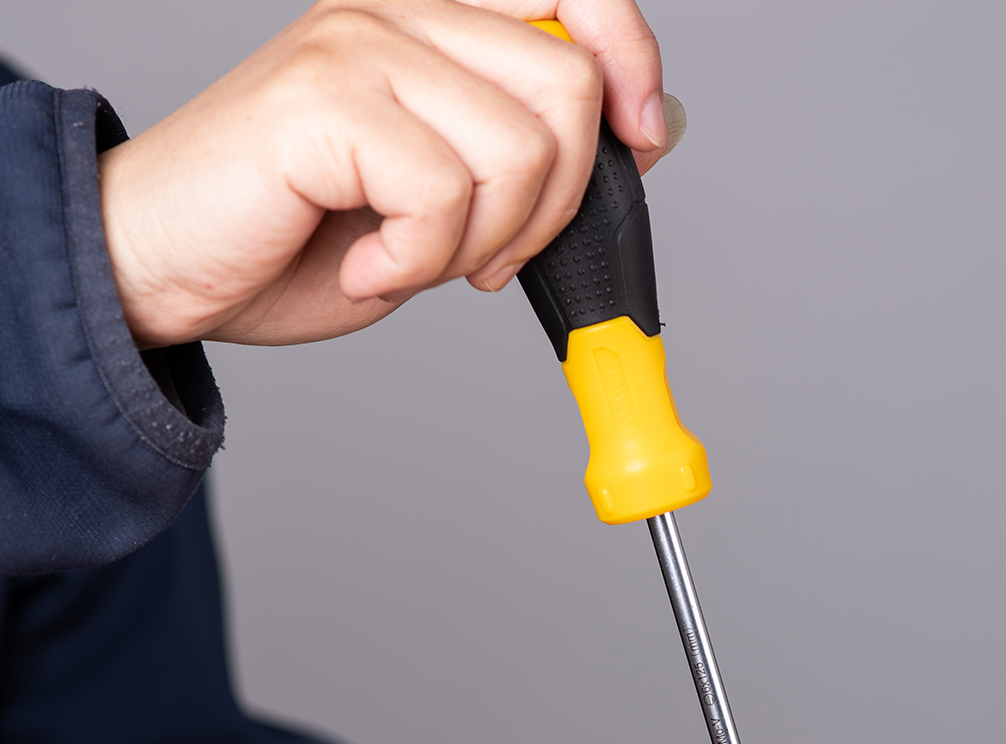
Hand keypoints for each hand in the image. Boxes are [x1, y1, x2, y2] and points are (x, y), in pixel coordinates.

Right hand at [97, 0, 671, 347]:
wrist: (169, 264)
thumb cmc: (298, 233)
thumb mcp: (446, 196)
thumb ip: (526, 151)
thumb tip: (646, 130)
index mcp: (435, 18)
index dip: (630, 58)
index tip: (640, 136)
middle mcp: (400, 9)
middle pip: (569, 85)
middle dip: (554, 205)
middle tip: (486, 256)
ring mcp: (359, 43)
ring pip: (519, 147)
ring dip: (485, 243)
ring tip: (415, 259)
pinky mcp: (324, 98)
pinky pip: (443, 195)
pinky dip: (418, 263)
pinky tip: (369, 265)